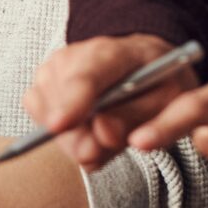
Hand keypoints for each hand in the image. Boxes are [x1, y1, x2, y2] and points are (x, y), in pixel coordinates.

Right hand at [18, 34, 194, 170]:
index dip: (71, 101)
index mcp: (114, 53)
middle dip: (74, 136)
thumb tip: (104, 135)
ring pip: (46, 111)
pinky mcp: (42, 82)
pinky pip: (38, 114)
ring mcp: (54, 68)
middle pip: (60, 99)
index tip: (59, 125)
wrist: (142, 62)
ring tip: (101, 135)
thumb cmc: (157, 81)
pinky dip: (60, 132)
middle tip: (95, 154)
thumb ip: (139, 119)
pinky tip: (84, 131)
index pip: (86, 76)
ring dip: (71, 137)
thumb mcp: (169, 101)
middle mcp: (75, 56)